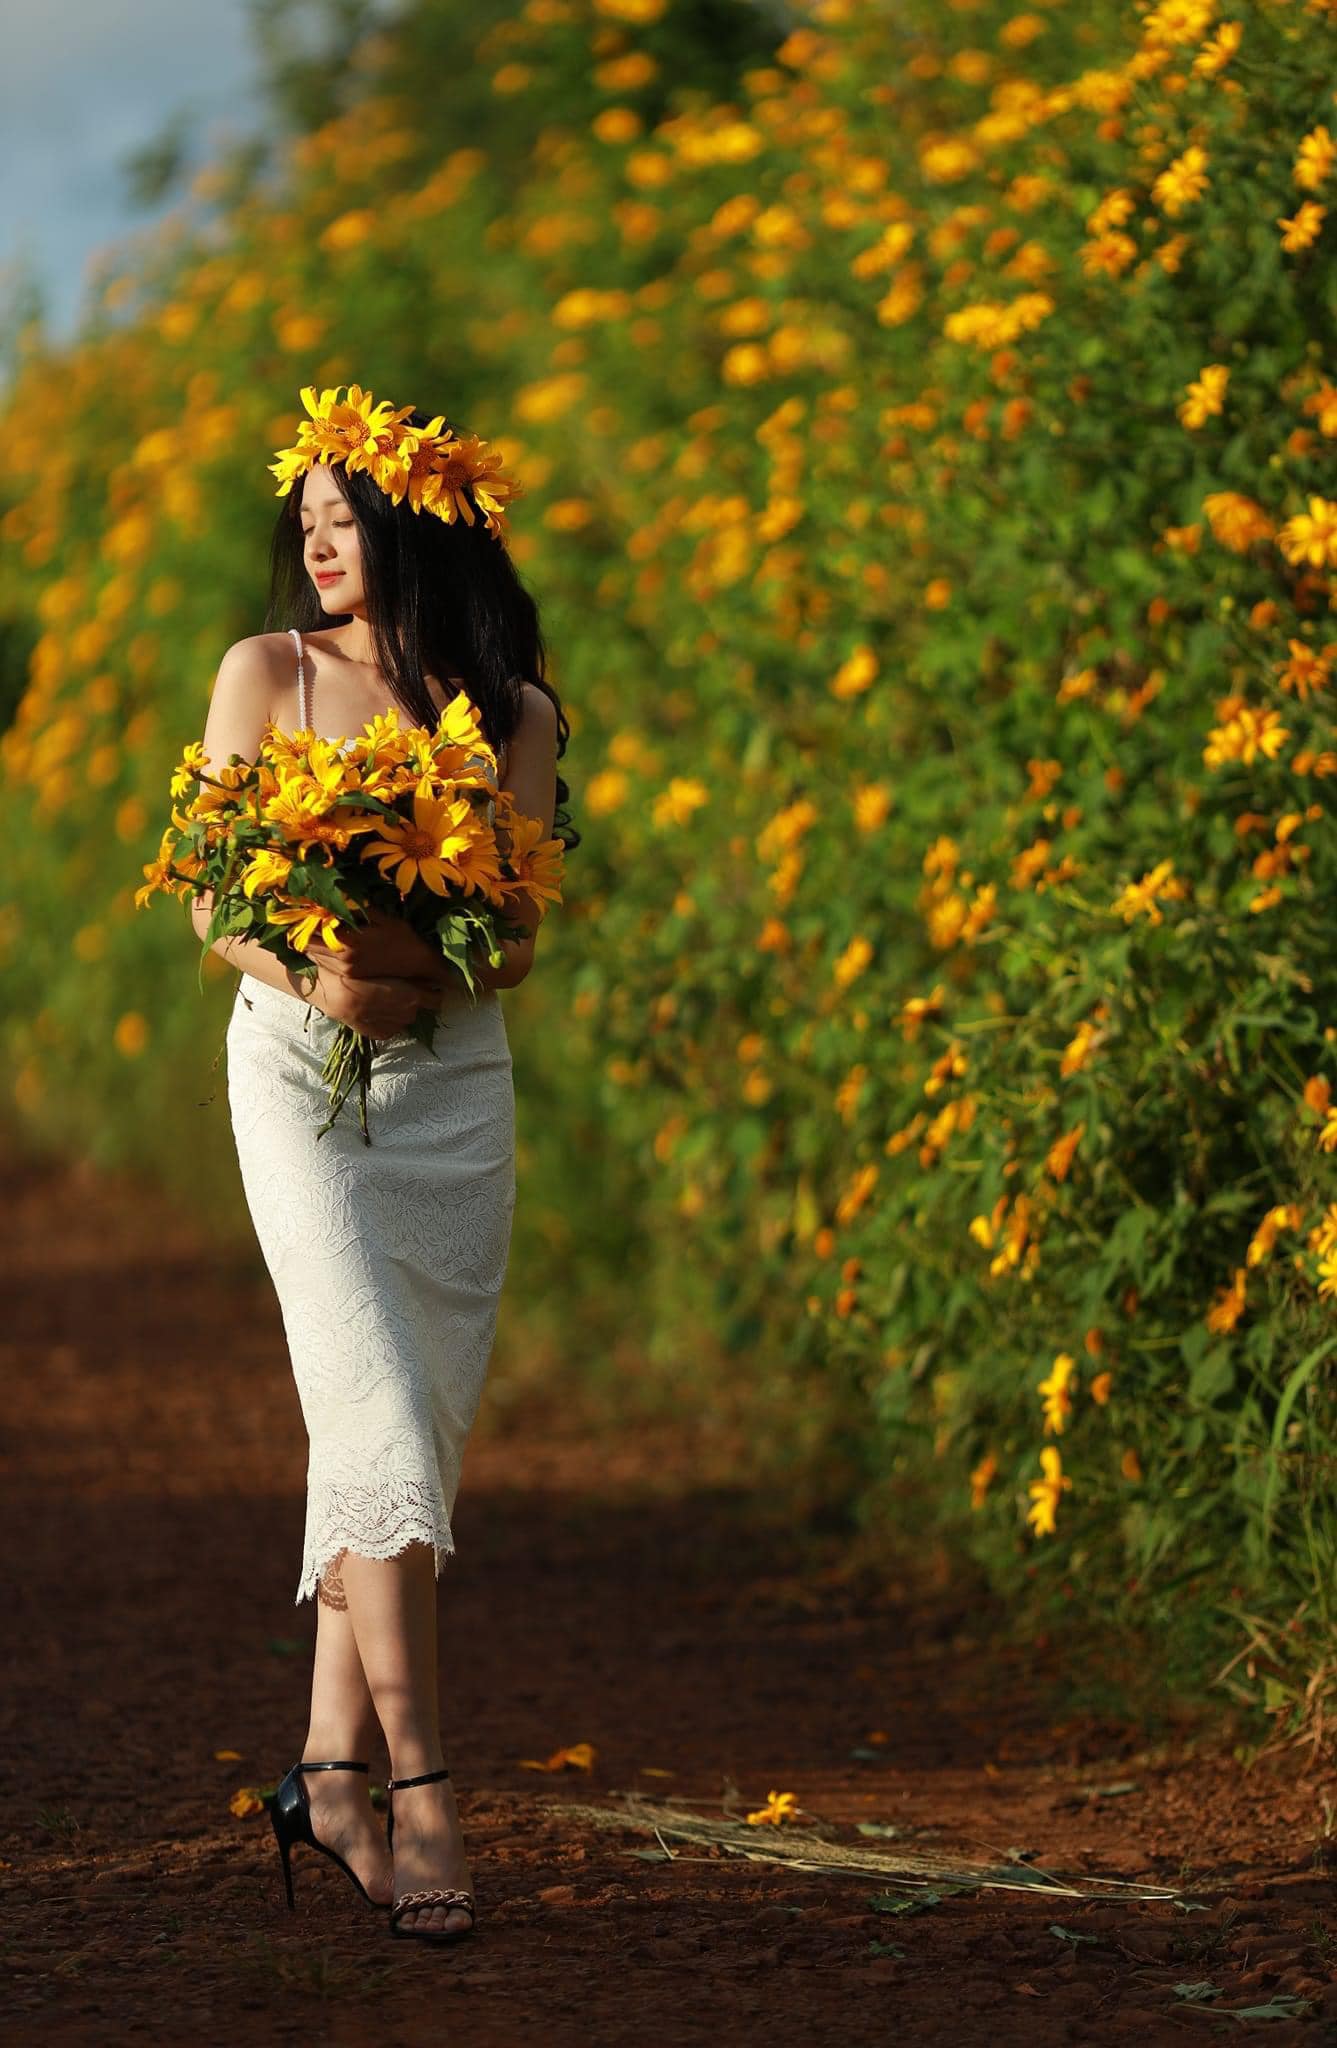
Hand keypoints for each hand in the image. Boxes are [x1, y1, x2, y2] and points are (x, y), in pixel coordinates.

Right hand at [303, 959, 439, 1039]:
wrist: (330, 991)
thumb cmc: (357, 970)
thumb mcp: (386, 963)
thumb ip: (410, 970)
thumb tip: (429, 971)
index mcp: (413, 995)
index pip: (437, 998)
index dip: (433, 989)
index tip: (428, 984)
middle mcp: (407, 1013)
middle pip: (419, 1007)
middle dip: (413, 998)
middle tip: (396, 987)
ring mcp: (394, 1026)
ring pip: (405, 1018)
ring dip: (399, 1009)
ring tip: (381, 998)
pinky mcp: (380, 1034)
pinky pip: (392, 1026)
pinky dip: (387, 1019)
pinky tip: (373, 1009)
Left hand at [307, 905, 442, 984]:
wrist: (418, 963)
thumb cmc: (403, 936)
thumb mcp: (382, 916)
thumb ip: (356, 908)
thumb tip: (334, 895)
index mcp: (348, 940)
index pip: (312, 930)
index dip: (302, 918)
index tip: (298, 905)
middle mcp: (342, 957)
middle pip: (306, 945)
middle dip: (301, 930)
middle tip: (299, 916)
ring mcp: (345, 968)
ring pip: (313, 955)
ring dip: (308, 942)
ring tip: (309, 927)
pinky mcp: (350, 975)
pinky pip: (324, 963)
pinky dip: (318, 952)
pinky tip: (324, 941)